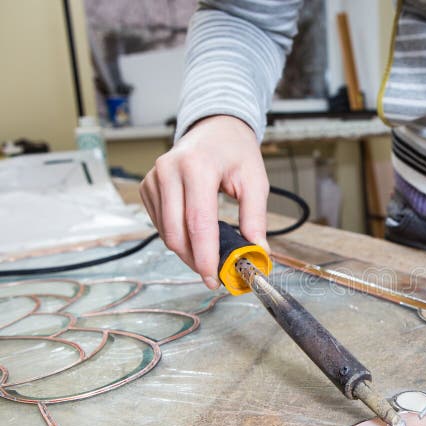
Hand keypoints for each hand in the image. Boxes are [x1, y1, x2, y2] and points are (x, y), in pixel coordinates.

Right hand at [140, 115, 268, 289]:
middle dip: (194, 260)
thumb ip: (255, 217)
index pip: (198, 223)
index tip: (214, 278)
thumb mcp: (255, 181)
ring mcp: (154, 178)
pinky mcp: (148, 186)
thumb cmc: (236, 152)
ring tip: (208, 257)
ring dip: (186, 252)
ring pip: (165, 232)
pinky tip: (194, 238)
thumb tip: (257, 251)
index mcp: (197, 167)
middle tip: (214, 275)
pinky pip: (159, 223)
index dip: (205, 256)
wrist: (215, 128)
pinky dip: (176, 237)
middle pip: (176, 232)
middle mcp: (169, 171)